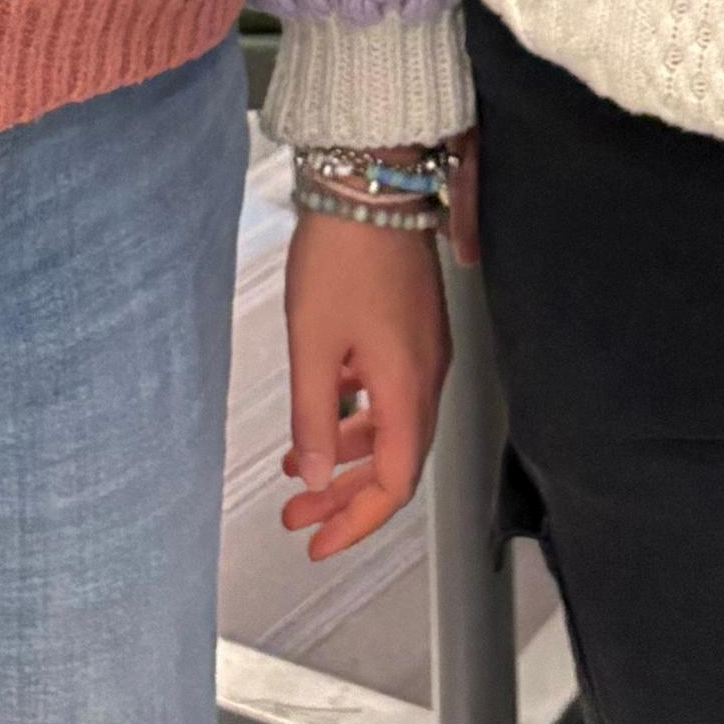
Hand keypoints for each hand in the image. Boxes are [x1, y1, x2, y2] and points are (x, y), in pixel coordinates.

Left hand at [280, 208, 451, 561]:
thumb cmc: (344, 254)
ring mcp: (422, 349)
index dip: (357, 521)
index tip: (318, 542)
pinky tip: (321, 412)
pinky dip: (355, 414)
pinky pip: (389, 392)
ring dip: (344, 455)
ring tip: (297, 472)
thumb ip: (314, 418)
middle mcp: (426, 373)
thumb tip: (315, 477)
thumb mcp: (312, 344)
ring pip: (390, 426)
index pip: (394, 481)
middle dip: (344, 496)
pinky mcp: (412, 328)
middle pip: (394, 460)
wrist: (371, 182)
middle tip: (298, 518)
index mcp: (407, 386)